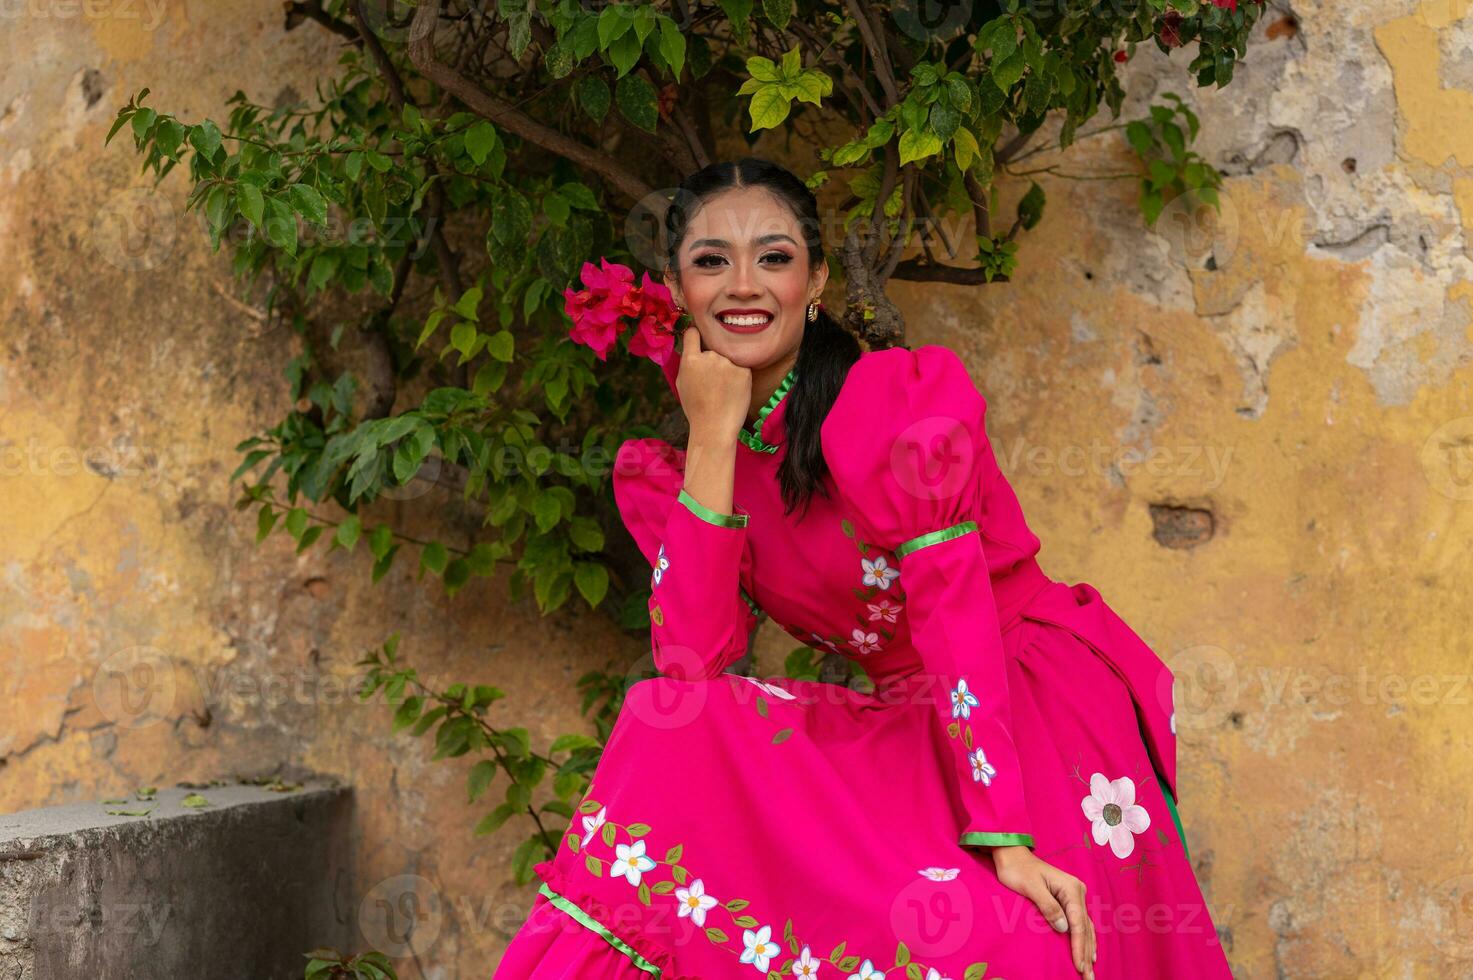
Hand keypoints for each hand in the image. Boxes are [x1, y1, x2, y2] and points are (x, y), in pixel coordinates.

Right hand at [676, 325, 750, 441]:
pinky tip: (733, 392)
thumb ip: (687, 363)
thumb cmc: (695, 408)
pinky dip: (738, 377)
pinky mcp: (744, 371)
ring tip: (723, 390)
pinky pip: (741, 367)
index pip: (693, 333)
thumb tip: (691, 347)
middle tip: (712, 382)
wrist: (715, 427)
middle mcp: (710, 357)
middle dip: (712, 360)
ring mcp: (728, 363)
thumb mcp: (682, 383)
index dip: (695, 335)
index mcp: (690, 360)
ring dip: (727, 368)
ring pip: (728, 359)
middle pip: (712, 349)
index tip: (698, 339)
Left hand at [990, 845, 1095, 978]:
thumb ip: (1048, 907)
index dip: (1079, 946)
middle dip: (1086, 953)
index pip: (1078, 923)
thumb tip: (1064, 928)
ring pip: (1085, 927)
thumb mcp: (1031, 887)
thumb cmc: (1018, 870)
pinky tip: (1089, 952)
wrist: (1013, 855)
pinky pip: (1080, 923)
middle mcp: (1077, 892)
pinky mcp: (1068, 900)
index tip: (1079, 965)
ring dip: (1087, 949)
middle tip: (1088, 977)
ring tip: (1090, 971)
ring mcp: (1074, 896)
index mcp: (1071, 888)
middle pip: (1085, 928)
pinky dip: (1085, 939)